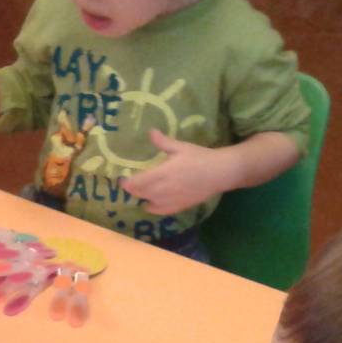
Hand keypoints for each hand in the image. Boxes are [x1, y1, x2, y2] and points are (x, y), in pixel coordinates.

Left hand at [120, 133, 236, 215]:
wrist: (219, 172)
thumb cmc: (200, 157)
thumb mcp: (181, 147)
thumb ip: (163, 142)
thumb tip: (150, 132)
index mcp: (163, 172)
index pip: (138, 182)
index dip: (127, 183)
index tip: (122, 179)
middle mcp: (164, 188)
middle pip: (141, 193)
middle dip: (132, 190)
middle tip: (128, 184)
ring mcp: (172, 199)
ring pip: (149, 202)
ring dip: (141, 198)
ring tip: (139, 191)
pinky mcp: (179, 206)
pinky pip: (161, 211)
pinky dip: (152, 208)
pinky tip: (150, 204)